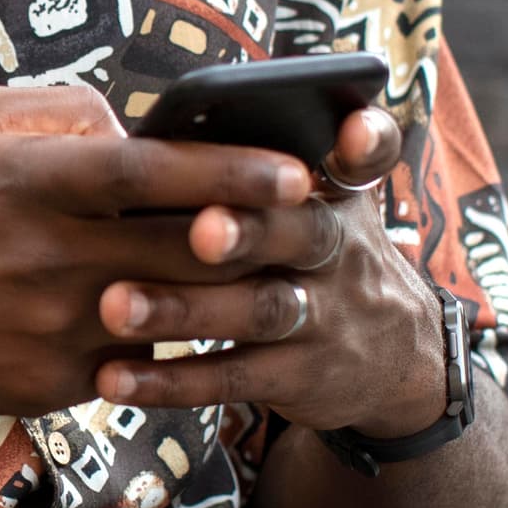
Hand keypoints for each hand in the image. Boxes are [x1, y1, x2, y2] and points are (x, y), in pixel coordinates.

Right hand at [0, 81, 313, 423]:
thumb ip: (53, 109)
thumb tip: (130, 121)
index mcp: (27, 181)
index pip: (154, 173)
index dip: (234, 172)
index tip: (298, 172)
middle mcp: (45, 257)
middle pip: (184, 251)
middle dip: (261, 241)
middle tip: (320, 228)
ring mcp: (50, 329)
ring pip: (174, 316)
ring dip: (235, 301)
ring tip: (283, 284)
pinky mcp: (48, 385)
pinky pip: (133, 362)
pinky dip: (170, 344)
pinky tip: (198, 330)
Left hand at [92, 107, 444, 437]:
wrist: (395, 358)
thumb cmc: (319, 253)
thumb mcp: (324, 202)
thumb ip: (265, 163)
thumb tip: (162, 128)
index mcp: (338, 193)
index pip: (371, 153)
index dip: (366, 140)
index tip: (350, 131)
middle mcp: (339, 251)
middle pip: (298, 233)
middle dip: (248, 229)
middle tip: (200, 227)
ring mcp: (323, 319)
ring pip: (255, 310)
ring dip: (183, 308)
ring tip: (117, 304)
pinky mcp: (298, 378)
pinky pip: (230, 378)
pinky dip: (170, 379)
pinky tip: (113, 375)